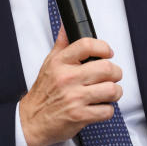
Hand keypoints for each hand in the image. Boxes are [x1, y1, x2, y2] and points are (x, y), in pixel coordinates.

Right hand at [18, 28, 122, 145]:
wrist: (31, 120)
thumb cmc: (43, 93)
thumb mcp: (49, 64)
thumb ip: (61, 44)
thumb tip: (66, 25)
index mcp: (60, 63)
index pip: (87, 45)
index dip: (103, 47)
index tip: (108, 53)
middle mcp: (67, 78)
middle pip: (106, 68)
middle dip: (115, 73)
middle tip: (111, 76)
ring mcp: (74, 98)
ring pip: (111, 89)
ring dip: (115, 92)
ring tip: (108, 92)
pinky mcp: (80, 116)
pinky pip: (107, 110)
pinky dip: (107, 109)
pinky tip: (100, 106)